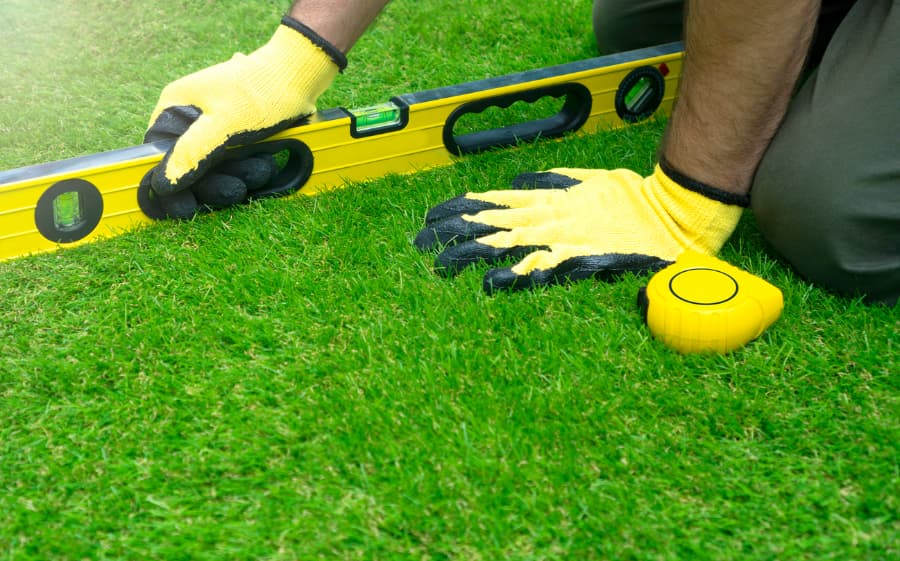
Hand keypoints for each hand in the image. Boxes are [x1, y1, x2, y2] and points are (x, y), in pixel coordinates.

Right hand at [144, 17, 344, 217]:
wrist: (300, 79)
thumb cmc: (260, 92)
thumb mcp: (224, 123)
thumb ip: (193, 153)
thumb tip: (162, 184)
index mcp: (176, 107)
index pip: (160, 152)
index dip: (169, 181)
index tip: (182, 205)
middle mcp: (191, 120)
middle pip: (189, 166)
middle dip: (212, 182)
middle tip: (235, 189)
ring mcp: (215, 132)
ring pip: (214, 171)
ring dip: (235, 178)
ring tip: (260, 170)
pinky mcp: (237, 141)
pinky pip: (234, 167)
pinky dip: (247, 172)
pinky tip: (265, 168)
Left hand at [414, 162, 746, 292]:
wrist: (671, 216)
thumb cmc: (632, 199)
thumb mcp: (586, 181)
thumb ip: (551, 182)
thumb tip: (517, 185)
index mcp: (547, 199)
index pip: (491, 202)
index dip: (458, 209)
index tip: (430, 218)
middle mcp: (548, 216)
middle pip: (488, 223)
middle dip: (450, 233)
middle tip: (418, 246)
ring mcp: (562, 238)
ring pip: (504, 245)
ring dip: (470, 255)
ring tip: (440, 268)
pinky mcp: (580, 260)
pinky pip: (540, 269)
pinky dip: (514, 275)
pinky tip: (489, 284)